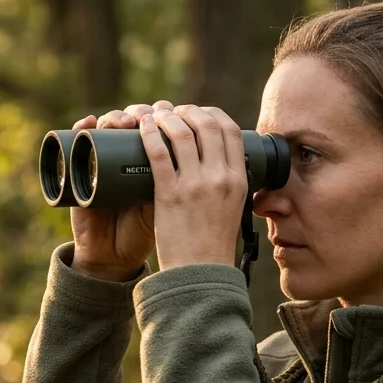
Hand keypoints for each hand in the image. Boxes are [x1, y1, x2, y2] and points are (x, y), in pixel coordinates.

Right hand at [67, 100, 175, 281]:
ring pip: (108, 122)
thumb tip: (214, 161)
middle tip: (155, 113)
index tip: (178, 113)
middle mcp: (127, 153)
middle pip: (135, 117)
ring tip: (128, 120)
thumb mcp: (169, 205)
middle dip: (145, 111)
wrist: (115, 256)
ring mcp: (103, 157)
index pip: (160, 124)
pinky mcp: (82, 167)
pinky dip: (83, 126)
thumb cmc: (147, 232)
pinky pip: (80, 141)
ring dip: (118, 115)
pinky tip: (88, 121)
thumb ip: (186, 183)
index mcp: (152, 160)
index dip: (169, 114)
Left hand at [139, 105, 248, 270]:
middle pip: (206, 124)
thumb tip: (222, 162)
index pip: (230, 130)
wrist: (198, 272)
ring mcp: (195, 184)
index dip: (212, 113)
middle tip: (174, 111)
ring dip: (167, 116)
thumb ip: (229, 183)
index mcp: (238, 179)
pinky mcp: (169, 194)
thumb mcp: (234, 207)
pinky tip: (144, 127)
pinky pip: (158, 153)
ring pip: (182, 133)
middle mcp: (220, 177)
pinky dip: (150, 133)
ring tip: (156, 115)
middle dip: (188, 110)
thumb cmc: (212, 242)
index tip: (199, 113)